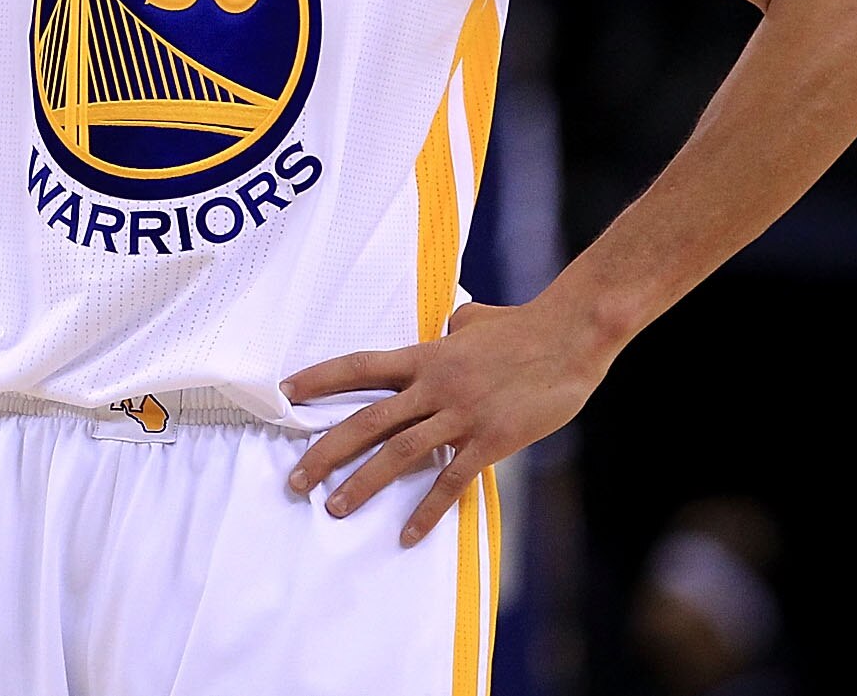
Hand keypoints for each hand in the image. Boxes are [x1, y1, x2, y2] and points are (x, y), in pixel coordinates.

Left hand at [282, 301, 613, 544]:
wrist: (570, 336)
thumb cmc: (524, 327)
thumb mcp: (474, 321)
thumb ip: (451, 330)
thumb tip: (446, 327)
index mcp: (426, 356)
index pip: (360, 367)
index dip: (320, 380)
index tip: (286, 393)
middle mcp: (434, 385)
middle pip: (367, 420)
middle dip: (326, 451)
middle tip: (295, 479)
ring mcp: (461, 414)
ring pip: (400, 452)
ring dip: (363, 483)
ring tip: (334, 508)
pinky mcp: (490, 440)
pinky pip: (451, 480)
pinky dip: (428, 510)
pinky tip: (408, 535)